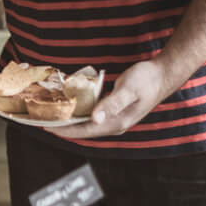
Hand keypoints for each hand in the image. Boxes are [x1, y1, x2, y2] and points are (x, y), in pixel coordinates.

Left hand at [52, 60, 172, 138]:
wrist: (163, 74)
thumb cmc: (146, 80)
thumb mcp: (128, 89)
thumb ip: (112, 104)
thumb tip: (95, 119)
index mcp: (116, 123)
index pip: (84, 131)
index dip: (64, 130)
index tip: (46, 127)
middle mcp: (114, 125)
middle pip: (83, 131)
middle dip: (63, 127)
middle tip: (42, 121)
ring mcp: (114, 120)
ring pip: (86, 124)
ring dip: (70, 122)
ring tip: (51, 116)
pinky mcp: (114, 113)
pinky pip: (92, 117)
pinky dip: (79, 114)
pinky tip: (70, 108)